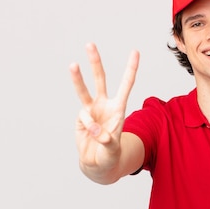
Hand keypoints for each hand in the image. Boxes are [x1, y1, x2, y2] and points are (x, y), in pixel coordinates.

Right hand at [70, 43, 139, 168]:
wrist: (97, 163)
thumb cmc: (110, 155)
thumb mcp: (114, 150)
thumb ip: (107, 140)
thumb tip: (96, 129)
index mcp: (119, 108)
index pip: (126, 85)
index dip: (130, 69)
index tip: (135, 52)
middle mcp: (104, 105)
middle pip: (100, 79)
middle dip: (95, 62)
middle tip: (90, 44)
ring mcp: (91, 110)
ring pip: (84, 90)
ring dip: (78, 77)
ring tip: (73, 64)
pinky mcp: (81, 118)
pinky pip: (83, 117)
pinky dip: (88, 126)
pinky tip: (92, 135)